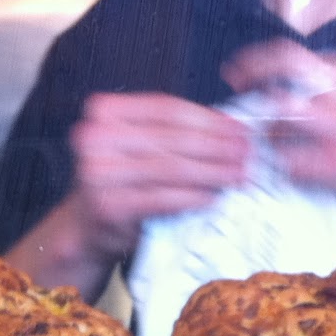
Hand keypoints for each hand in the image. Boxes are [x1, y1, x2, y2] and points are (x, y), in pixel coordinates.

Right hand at [67, 92, 250, 259]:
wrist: (88, 227)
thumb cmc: (123, 181)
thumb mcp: (139, 146)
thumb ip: (172, 132)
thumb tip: (231, 127)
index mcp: (103, 111)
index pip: (166, 109)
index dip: (208, 118)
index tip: (239, 128)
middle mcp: (95, 137)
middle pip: (172, 137)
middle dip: (217, 145)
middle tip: (248, 152)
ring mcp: (99, 172)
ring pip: (172, 168)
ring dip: (213, 171)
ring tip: (240, 174)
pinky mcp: (110, 205)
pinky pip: (164, 198)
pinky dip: (193, 197)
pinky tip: (215, 197)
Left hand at [222, 41, 335, 237]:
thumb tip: (294, 89)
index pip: (301, 53)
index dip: (262, 60)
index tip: (243, 71)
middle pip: (288, 66)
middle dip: (254, 73)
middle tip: (238, 89)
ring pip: (286, 112)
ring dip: (270, 131)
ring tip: (273, 145)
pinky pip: (295, 161)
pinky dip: (287, 167)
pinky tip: (292, 171)